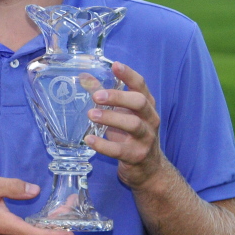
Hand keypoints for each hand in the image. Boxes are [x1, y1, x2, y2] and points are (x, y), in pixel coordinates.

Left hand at [86, 61, 167, 188]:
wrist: (148, 169)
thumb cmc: (131, 135)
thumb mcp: (121, 113)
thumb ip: (104, 94)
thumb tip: (84, 76)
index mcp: (146, 106)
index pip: (141, 85)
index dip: (129, 75)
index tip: (115, 65)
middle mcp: (150, 119)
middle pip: (139, 102)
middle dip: (118, 97)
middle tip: (96, 96)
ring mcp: (146, 139)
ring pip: (133, 124)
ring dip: (111, 118)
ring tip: (91, 114)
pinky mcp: (137, 156)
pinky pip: (120, 150)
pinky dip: (103, 145)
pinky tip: (89, 140)